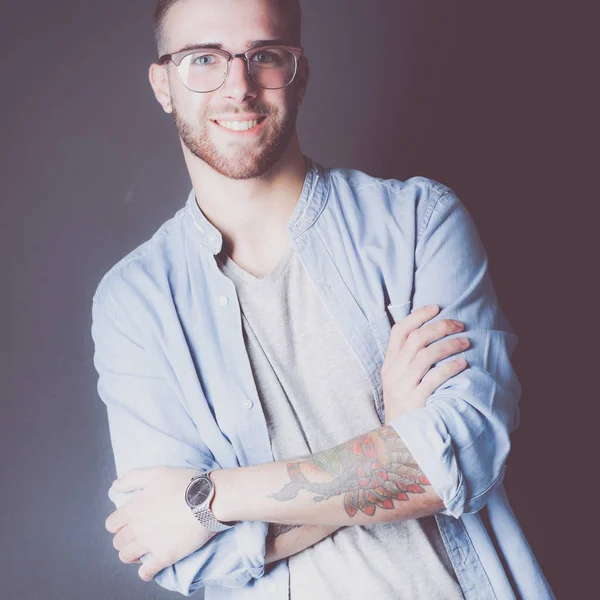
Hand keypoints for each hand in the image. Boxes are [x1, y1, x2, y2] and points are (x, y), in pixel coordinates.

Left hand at [105, 466, 216, 581]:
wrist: (207, 500)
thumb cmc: (183, 483)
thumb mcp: (157, 472)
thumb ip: (133, 478)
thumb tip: (115, 485)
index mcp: (133, 509)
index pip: (111, 524)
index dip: (119, 523)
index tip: (129, 522)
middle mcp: (137, 528)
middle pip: (118, 542)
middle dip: (125, 539)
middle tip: (138, 535)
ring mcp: (149, 544)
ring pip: (127, 557)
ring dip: (132, 554)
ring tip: (143, 550)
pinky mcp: (164, 556)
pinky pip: (146, 572)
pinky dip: (145, 571)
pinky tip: (150, 567)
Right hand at [381, 304, 469, 423]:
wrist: (397, 440)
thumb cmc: (405, 406)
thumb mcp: (398, 381)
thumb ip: (408, 360)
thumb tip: (431, 334)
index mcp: (388, 364)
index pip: (399, 331)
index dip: (417, 316)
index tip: (436, 307)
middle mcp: (393, 373)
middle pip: (415, 340)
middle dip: (439, 327)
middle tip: (459, 324)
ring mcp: (402, 388)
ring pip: (424, 356)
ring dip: (448, 345)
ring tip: (465, 341)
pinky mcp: (415, 402)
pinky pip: (433, 379)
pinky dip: (449, 367)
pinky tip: (463, 363)